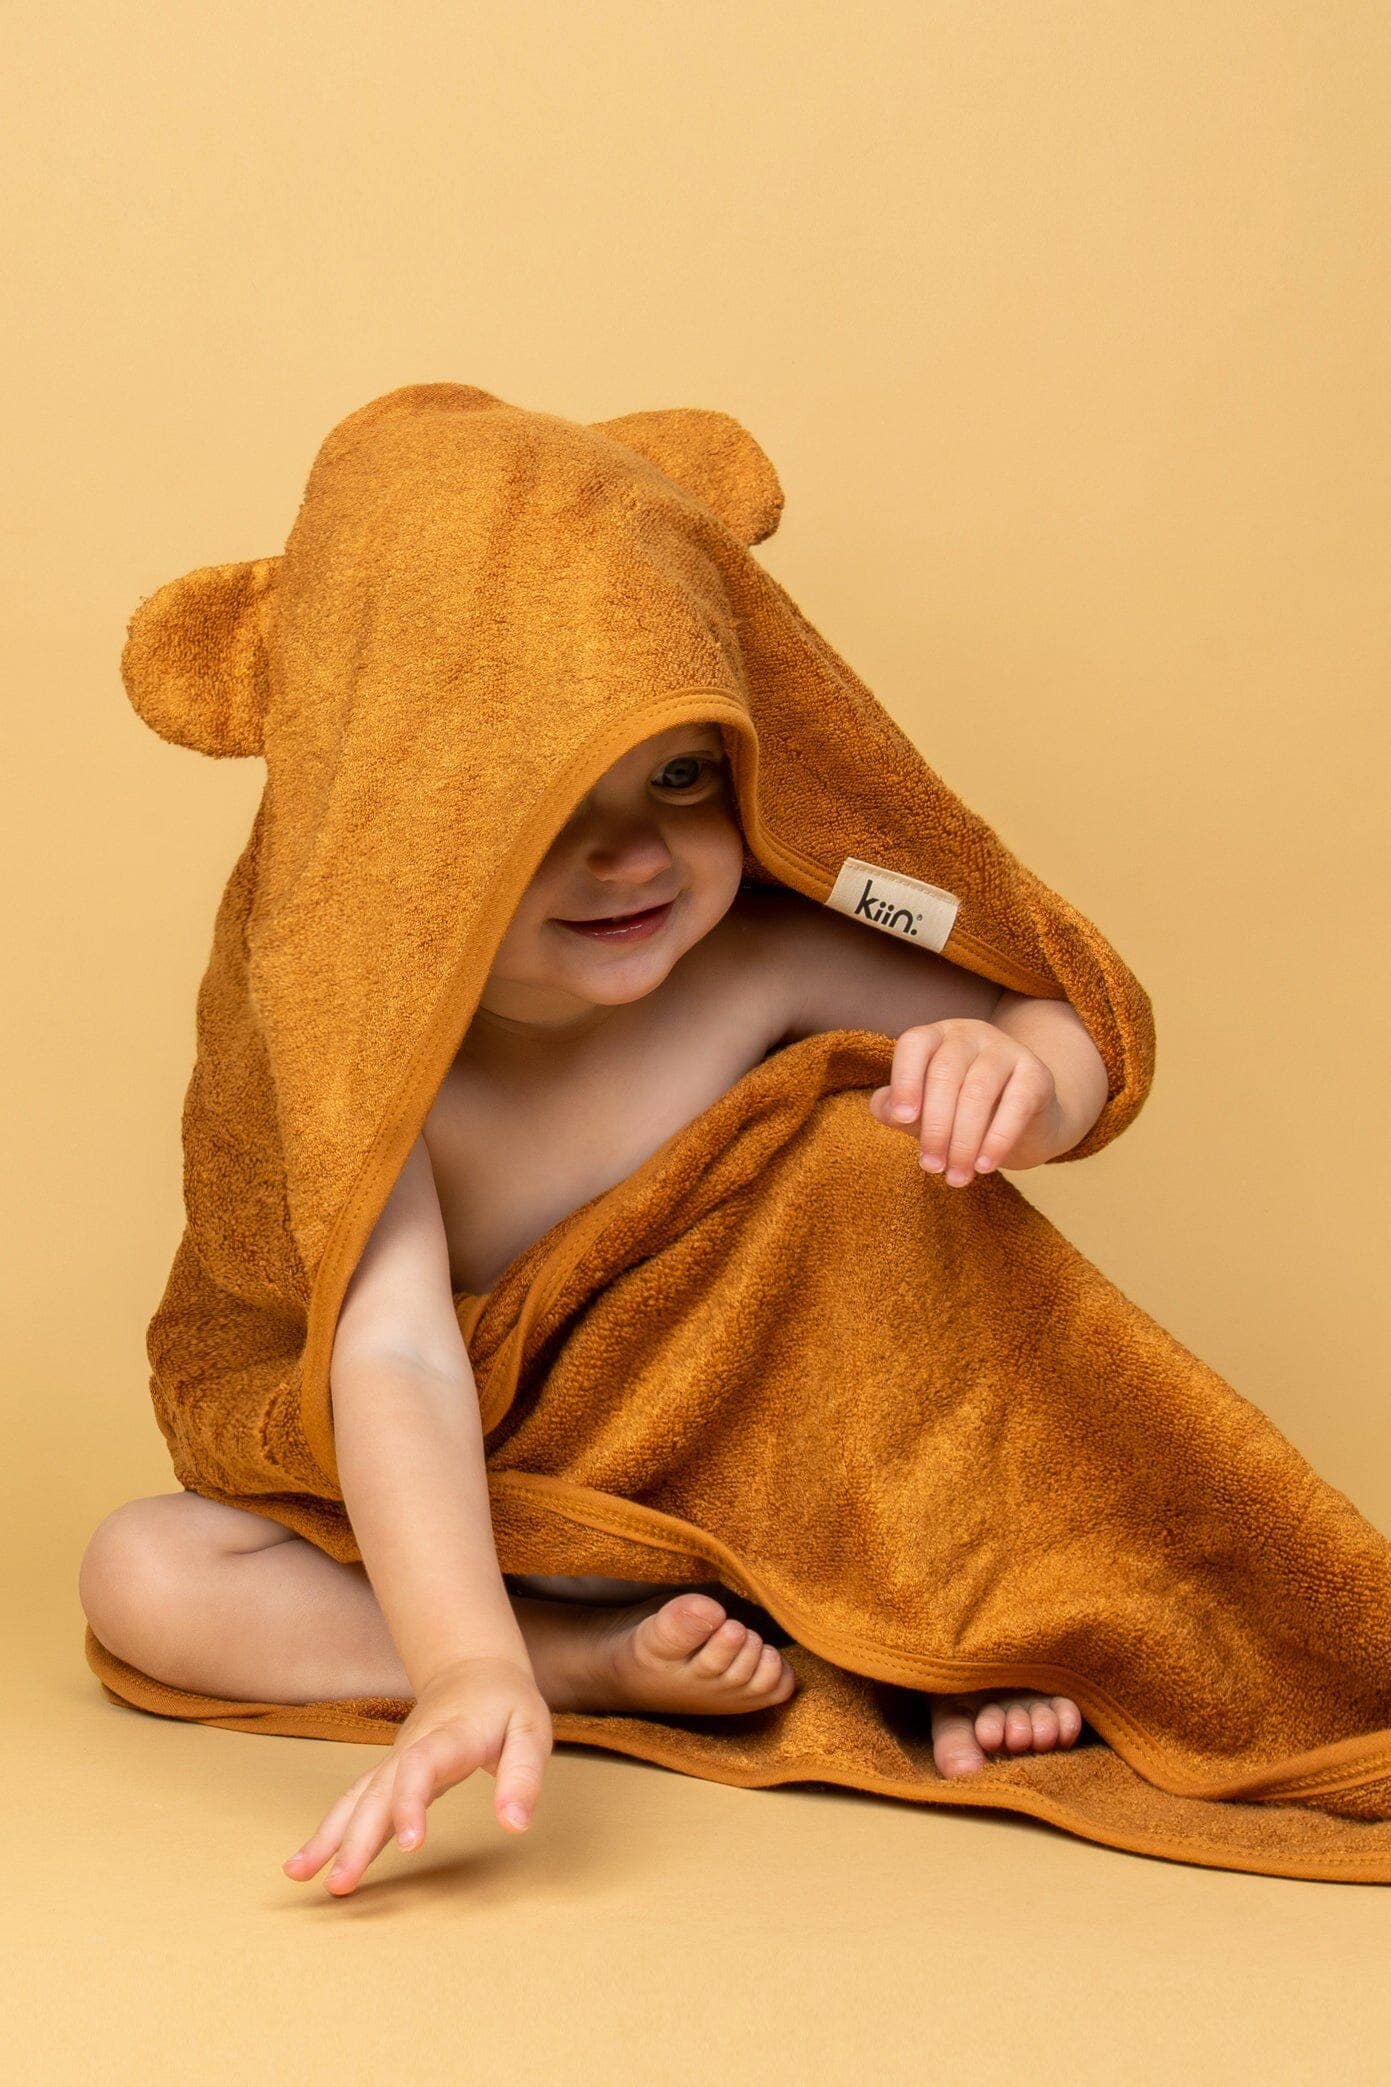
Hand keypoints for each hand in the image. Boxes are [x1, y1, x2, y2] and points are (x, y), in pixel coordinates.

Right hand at [282, 1653, 552, 1895]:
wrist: (473, 1671)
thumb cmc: (505, 1705)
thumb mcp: (531, 1730)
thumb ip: (524, 1776)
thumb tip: (515, 1824)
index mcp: (451, 1736)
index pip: (422, 1766)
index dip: (411, 1803)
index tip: (410, 1845)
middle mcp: (413, 1749)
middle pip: (379, 1791)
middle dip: (357, 1837)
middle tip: (341, 1883)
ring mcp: (395, 1761)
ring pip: (358, 1797)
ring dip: (329, 1835)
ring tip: (299, 1873)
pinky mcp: (389, 1774)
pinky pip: (355, 1802)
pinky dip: (331, 1831)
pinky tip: (308, 1863)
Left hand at [868, 1017, 1065, 1181]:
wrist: (1025, 1123)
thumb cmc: (961, 1112)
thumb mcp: (925, 1111)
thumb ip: (896, 1109)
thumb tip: (885, 1109)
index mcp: (937, 1037)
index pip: (914, 1045)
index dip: (905, 1080)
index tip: (901, 1119)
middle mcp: (970, 1035)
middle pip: (945, 1073)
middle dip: (935, 1127)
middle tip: (932, 1167)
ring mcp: (1005, 1049)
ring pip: (978, 1091)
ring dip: (964, 1141)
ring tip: (957, 1177)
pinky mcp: (1036, 1073)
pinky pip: (1016, 1105)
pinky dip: (997, 1140)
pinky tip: (985, 1166)